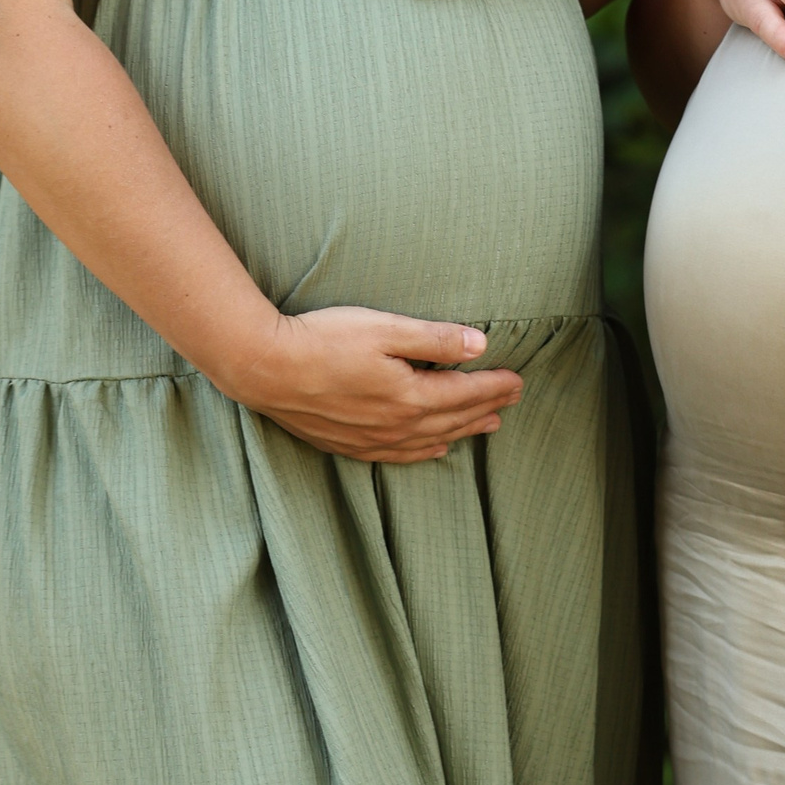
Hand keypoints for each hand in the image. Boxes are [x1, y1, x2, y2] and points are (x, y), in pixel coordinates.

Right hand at [223, 304, 523, 462]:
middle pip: (453, 419)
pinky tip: (433, 451)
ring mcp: (371, 439)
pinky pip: (398, 456)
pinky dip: (423, 453)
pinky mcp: (347, 445)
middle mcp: (395, 425)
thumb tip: (481, 345)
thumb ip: (435, 339)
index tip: (519, 380)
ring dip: (462, 432)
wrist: (266, 368)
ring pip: (430, 441)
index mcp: (409, 396)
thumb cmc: (324, 339)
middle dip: (486, 408)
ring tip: (487, 426)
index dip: (495, 386)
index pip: (465, 392)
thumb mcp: (384, 328)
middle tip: (513, 400)